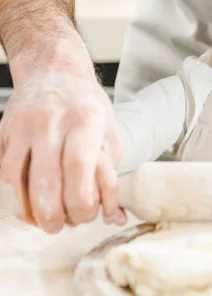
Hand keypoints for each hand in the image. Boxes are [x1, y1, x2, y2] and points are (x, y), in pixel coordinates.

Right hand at [0, 66, 125, 232]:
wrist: (54, 70)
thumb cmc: (88, 107)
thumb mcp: (110, 132)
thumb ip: (110, 174)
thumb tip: (115, 217)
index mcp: (85, 119)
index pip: (79, 166)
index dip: (81, 199)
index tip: (86, 215)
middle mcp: (52, 122)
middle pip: (46, 178)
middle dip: (54, 213)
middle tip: (63, 226)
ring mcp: (24, 126)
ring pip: (17, 179)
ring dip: (30, 210)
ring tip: (45, 222)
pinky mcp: (5, 132)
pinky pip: (4, 172)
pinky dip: (14, 197)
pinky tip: (28, 207)